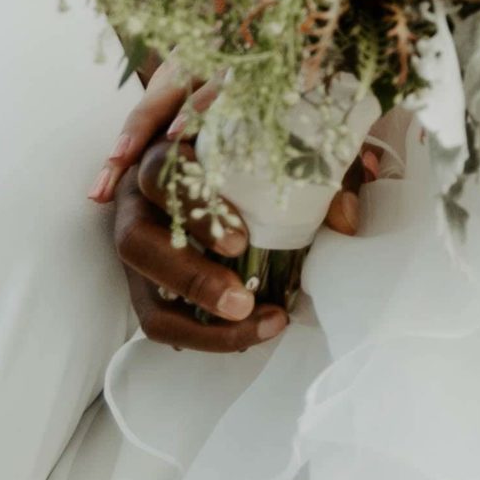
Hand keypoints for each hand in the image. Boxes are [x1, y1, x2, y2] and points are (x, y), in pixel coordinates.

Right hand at [89, 76, 391, 354]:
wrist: (224, 157)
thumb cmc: (253, 146)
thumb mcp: (286, 142)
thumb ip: (318, 168)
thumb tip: (345, 220)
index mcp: (165, 154)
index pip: (160, 170)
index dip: (192, 206)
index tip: (240, 240)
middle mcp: (137, 199)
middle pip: (134, 240)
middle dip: (189, 276)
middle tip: (243, 298)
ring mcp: (134, 241)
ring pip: (141, 289)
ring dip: (193, 315)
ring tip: (251, 322)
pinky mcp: (142, 278)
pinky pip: (155, 317)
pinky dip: (196, 334)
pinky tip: (242, 338)